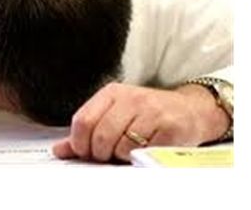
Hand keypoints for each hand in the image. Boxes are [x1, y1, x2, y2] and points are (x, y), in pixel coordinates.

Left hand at [52, 82, 229, 162]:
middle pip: (100, 136)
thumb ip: (87, 132)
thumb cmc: (148, 114)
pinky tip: (143, 149)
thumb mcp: (115, 115)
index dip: (79, 143)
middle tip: (108, 155)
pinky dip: (138, 157)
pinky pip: (142, 151)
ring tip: (128, 150)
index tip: (85, 152)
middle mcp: (131, 98)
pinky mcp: (168, 127)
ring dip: (121, 156)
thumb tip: (60, 150)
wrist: (190, 110)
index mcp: (112, 92)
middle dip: (100, 154)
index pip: (82, 120)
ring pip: (120, 146)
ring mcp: (151, 111)